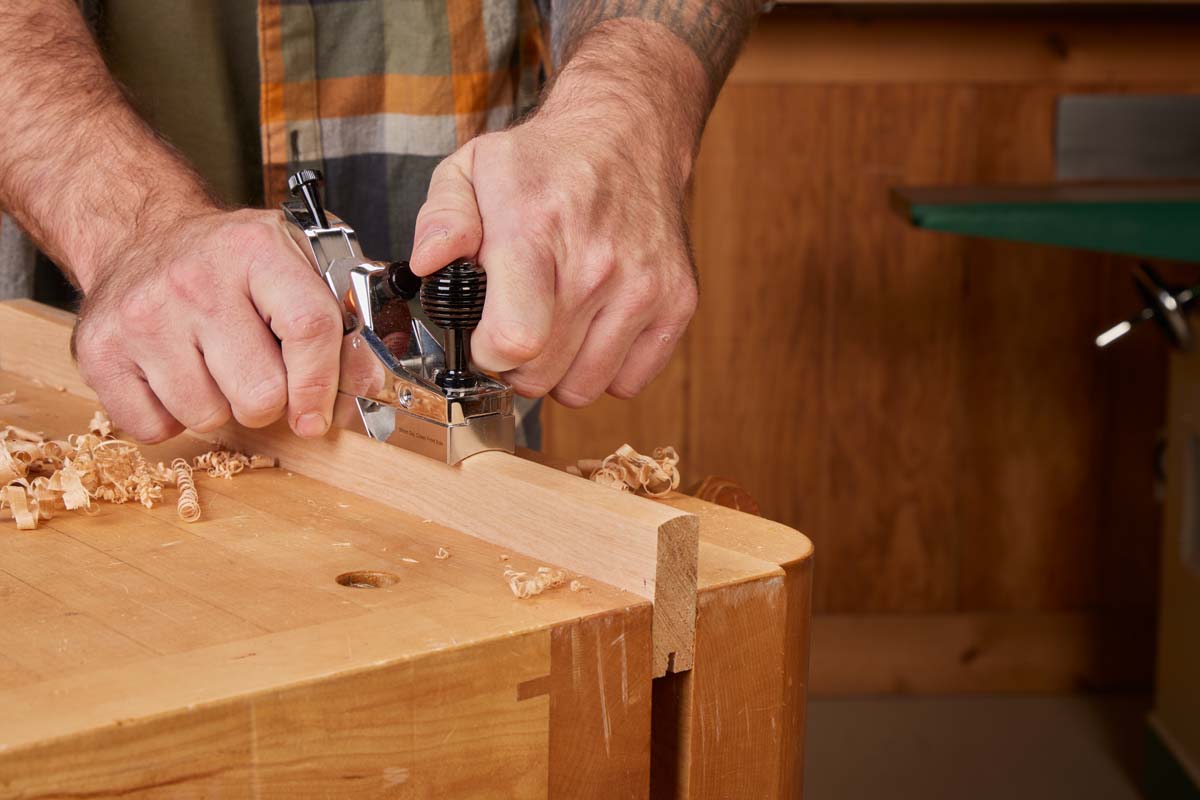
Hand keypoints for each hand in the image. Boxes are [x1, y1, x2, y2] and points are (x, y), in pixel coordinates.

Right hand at [72, 209, 343, 442]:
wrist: (142, 234)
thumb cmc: (232, 262)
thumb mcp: (296, 267)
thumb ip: (342, 324)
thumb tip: (369, 385)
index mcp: (256, 249)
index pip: (309, 328)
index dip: (323, 385)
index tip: (318, 416)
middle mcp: (195, 278)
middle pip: (259, 392)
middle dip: (270, 401)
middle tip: (259, 376)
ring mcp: (142, 315)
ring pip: (208, 416)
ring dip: (220, 408)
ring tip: (213, 367)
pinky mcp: (99, 350)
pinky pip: (155, 428)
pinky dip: (172, 419)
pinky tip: (175, 378)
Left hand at [408, 98, 698, 406]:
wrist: (628, 136)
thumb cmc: (544, 162)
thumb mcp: (471, 170)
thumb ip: (441, 219)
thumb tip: (428, 263)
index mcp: (537, 230)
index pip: (515, 340)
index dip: (487, 355)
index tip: (483, 336)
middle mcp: (597, 263)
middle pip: (542, 375)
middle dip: (516, 365)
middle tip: (515, 326)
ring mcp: (645, 286)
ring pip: (584, 388)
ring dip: (560, 371)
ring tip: (554, 326)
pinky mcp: (678, 302)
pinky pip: (629, 382)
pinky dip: (606, 370)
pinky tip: (592, 328)